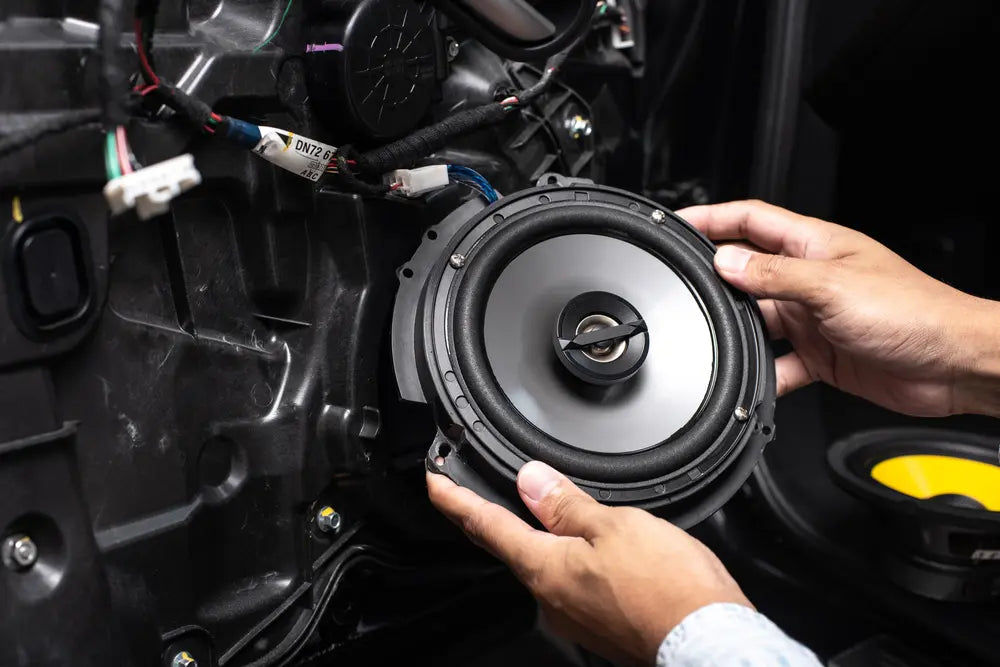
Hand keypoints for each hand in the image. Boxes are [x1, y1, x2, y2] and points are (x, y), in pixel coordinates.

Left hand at [426, 462, 750, 666]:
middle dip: (485, 518)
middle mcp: (551, 598)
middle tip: (465, 494)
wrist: (709, 641)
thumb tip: (531, 481)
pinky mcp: (600, 623)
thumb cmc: (668, 588)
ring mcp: (574, 615)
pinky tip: (580, 546)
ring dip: (529, 535)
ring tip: (527, 509)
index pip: (485, 526)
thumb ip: (567, 504)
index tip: (435, 484)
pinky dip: (563, 556)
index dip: (455, 501)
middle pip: (507, 546)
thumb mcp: (614, 526)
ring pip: (541, 564)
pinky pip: (569, 580)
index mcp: (545, 568)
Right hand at [677, 200, 999, 416]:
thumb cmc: (913, 312)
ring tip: (718, 340)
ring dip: (738, 333)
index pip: (750, 220)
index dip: (713, 218)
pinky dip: (763, 374)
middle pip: (748, 273)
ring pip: (758, 321)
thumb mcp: (831, 287)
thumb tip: (726, 262)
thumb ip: (774, 275)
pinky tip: (753, 382)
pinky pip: (777, 363)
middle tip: (687, 291)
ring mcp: (814, 317)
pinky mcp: (821, 354)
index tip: (679, 224)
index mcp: (814, 246)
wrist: (953, 364)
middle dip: (717, 281)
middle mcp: (810, 278)